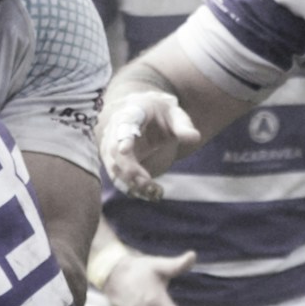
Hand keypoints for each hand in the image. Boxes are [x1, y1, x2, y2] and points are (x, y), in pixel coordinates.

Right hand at [98, 83, 198, 198]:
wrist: (147, 119)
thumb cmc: (163, 116)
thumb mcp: (176, 116)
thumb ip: (183, 127)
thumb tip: (194, 137)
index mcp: (132, 112)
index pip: (124, 123)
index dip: (123, 137)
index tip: (124, 150)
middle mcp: (115, 129)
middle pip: (114, 149)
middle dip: (128, 167)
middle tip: (146, 182)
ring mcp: (110, 146)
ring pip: (113, 166)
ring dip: (128, 181)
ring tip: (151, 190)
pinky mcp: (113, 162)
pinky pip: (117, 176)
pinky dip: (130, 187)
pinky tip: (148, 193)